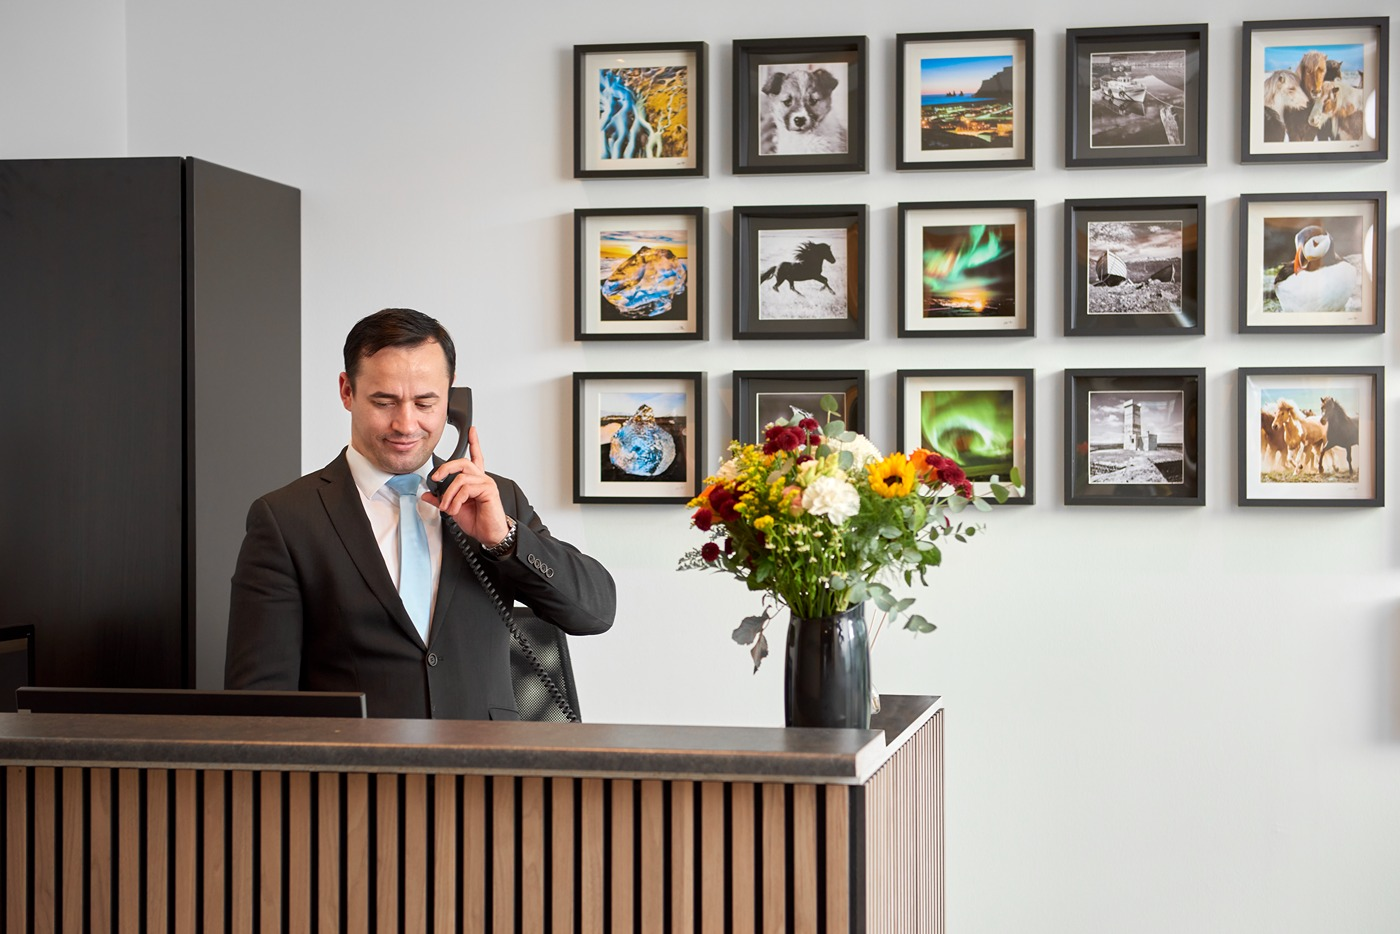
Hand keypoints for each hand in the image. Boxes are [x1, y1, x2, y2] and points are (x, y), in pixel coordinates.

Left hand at [422, 426, 511, 546]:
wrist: (489, 534)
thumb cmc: (477, 521)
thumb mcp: (453, 509)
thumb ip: (441, 499)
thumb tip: (427, 495)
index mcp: (475, 481)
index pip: (476, 457)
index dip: (474, 442)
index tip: (472, 430)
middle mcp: (481, 479)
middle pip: (463, 462)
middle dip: (446, 468)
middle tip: (436, 478)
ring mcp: (486, 484)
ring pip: (461, 478)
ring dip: (449, 494)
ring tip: (448, 507)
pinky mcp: (488, 490)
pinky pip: (466, 489)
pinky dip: (456, 500)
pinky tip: (456, 509)